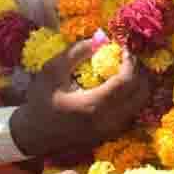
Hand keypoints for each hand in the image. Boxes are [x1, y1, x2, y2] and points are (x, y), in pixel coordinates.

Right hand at [9, 40, 151, 158]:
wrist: (33, 135)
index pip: (127, 81)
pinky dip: (133, 98)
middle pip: (141, 95)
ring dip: (139, 85)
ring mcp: (110, 131)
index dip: (131, 61)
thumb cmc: (40, 101)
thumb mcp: (52, 70)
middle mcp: (107, 121)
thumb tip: (101, 39)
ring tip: (125, 69)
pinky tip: (120, 86)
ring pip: (140, 106)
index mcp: (93, 105)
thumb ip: (77, 52)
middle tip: (128, 57)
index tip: (124, 48)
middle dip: (140, 72)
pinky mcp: (109, 135)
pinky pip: (132, 114)